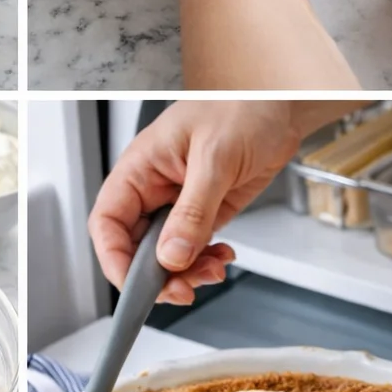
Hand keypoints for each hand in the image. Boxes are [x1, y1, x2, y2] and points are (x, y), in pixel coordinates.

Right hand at [89, 100, 361, 303]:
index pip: (108, 222)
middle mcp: (154, 187)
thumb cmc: (243, 106)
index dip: (115, 259)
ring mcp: (180, 201)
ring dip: (186, 271)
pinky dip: (205, 261)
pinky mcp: (207, 210)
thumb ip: (192, 212)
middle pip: (135, 246)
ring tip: (213, 270)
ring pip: (166, 253)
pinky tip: (221, 257)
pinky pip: (194, 246)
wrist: (284, 103)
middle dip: (157, 274)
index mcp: (139, 167)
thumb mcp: (215, 158)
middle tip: (184, 289)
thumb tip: (171, 255)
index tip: (137, 287)